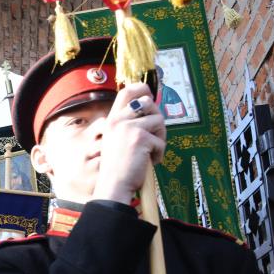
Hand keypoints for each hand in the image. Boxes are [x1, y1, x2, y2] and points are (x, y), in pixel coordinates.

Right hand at [92, 83, 167, 204]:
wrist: (114, 185)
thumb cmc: (117, 167)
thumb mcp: (117, 140)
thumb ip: (129, 124)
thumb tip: (150, 107)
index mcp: (112, 120)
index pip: (126, 92)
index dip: (141, 88)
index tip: (148, 94)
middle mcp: (119, 120)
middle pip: (148, 103)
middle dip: (156, 118)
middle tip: (153, 136)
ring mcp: (130, 128)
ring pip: (159, 120)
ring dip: (160, 137)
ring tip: (151, 152)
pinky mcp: (141, 138)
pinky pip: (161, 140)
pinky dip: (159, 153)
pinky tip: (149, 162)